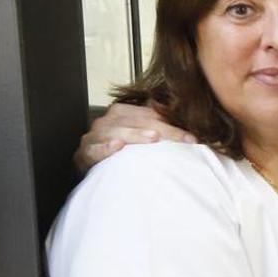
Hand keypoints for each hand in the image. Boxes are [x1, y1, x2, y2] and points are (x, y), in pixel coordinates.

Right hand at [74, 103, 194, 172]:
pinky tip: (117, 147)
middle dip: (164, 131)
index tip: (192, 139)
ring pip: (118, 131)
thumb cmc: (117, 151)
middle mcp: (108, 120)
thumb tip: (188, 131)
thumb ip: (157, 129)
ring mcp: (95, 135)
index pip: (151, 115)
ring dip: (136, 134)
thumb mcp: (138, 137)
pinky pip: (94, 149)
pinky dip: (105, 147)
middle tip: (182, 140)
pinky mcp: (85, 152)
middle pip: (139, 122)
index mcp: (122, 112)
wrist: (90, 164)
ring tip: (153, 138)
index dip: (173, 126)